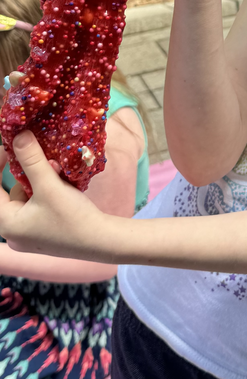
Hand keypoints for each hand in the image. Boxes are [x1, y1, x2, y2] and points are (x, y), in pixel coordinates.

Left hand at [0, 131, 107, 260]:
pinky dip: (48, 199)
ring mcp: (30, 239)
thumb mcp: (50, 186)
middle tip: (48, 167)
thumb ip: (31, 160)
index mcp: (7, 224)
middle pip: (13, 195)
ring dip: (42, 187)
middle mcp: (13, 235)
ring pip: (28, 202)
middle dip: (29, 178)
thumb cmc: (74, 218)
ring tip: (61, 183)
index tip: (8, 150)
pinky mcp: (45, 239)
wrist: (104, 242)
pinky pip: (39, 212)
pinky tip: (65, 195)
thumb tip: (18, 136)